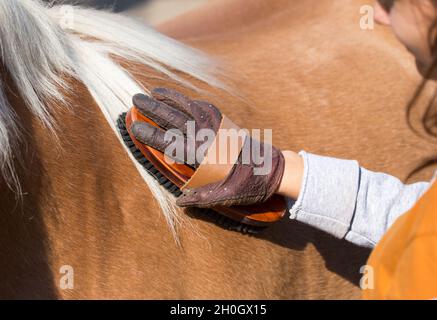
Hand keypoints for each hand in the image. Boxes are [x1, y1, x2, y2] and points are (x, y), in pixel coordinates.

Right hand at [131, 88, 285, 207]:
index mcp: (205, 156)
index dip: (151, 135)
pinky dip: (189, 100)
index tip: (134, 127)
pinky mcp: (226, 122)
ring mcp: (218, 126)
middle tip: (135, 100)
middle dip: (154, 109)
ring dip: (169, 98)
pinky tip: (179, 98)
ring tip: (152, 92)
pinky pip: (203, 107)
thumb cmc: (250, 185)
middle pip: (176, 119)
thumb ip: (201, 198)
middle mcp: (209, 137)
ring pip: (188, 107)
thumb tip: (179, 201)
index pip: (172, 143)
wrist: (276, 169)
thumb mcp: (226, 197)